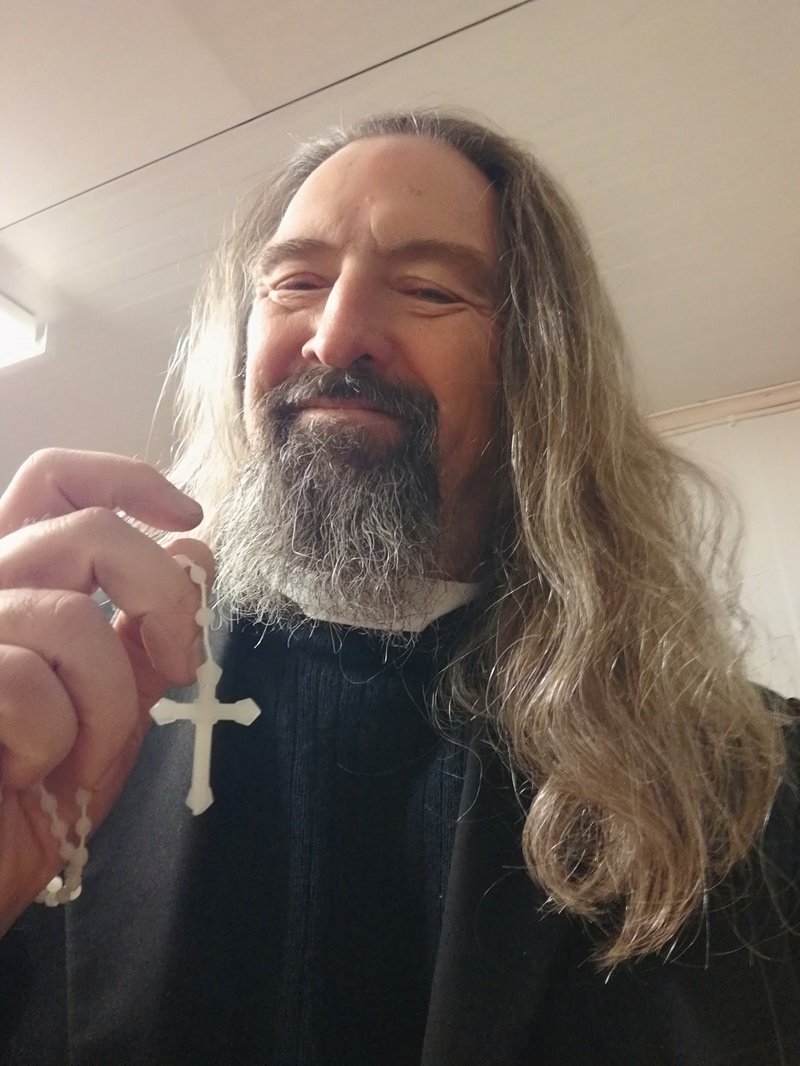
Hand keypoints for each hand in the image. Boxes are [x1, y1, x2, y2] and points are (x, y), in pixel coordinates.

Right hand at [0, 449, 213, 932]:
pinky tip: (27, 776)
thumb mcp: (110, 707)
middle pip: (90, 531)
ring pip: (71, 619)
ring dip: (108, 703)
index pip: (54, 481)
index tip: (187, 518)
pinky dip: (56, 741)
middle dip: (164, 596)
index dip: (126, 480)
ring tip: (86, 757)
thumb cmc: (31, 803)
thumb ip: (146, 630)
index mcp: (14, 583)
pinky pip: (26, 682)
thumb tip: (193, 546)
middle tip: (181, 661)